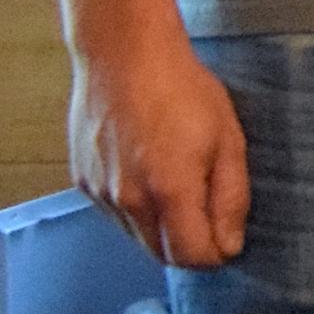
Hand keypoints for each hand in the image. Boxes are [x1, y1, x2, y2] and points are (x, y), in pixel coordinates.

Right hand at [69, 30, 250, 269]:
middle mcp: (128, 200)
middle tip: (207, 209)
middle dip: (188, 245)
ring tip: (176, 179)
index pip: (192, 258)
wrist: (124, 55)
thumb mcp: (227, 139)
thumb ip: (231, 198)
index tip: (228, 236)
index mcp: (169, 190)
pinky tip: (148, 170)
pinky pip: (115, 214)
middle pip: (161, 255)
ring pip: (136, 237)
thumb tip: (230, 245)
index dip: (216, 254)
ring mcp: (100, 194)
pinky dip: (135, 208)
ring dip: (161, 227)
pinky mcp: (82, 183)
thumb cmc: (182, 89)